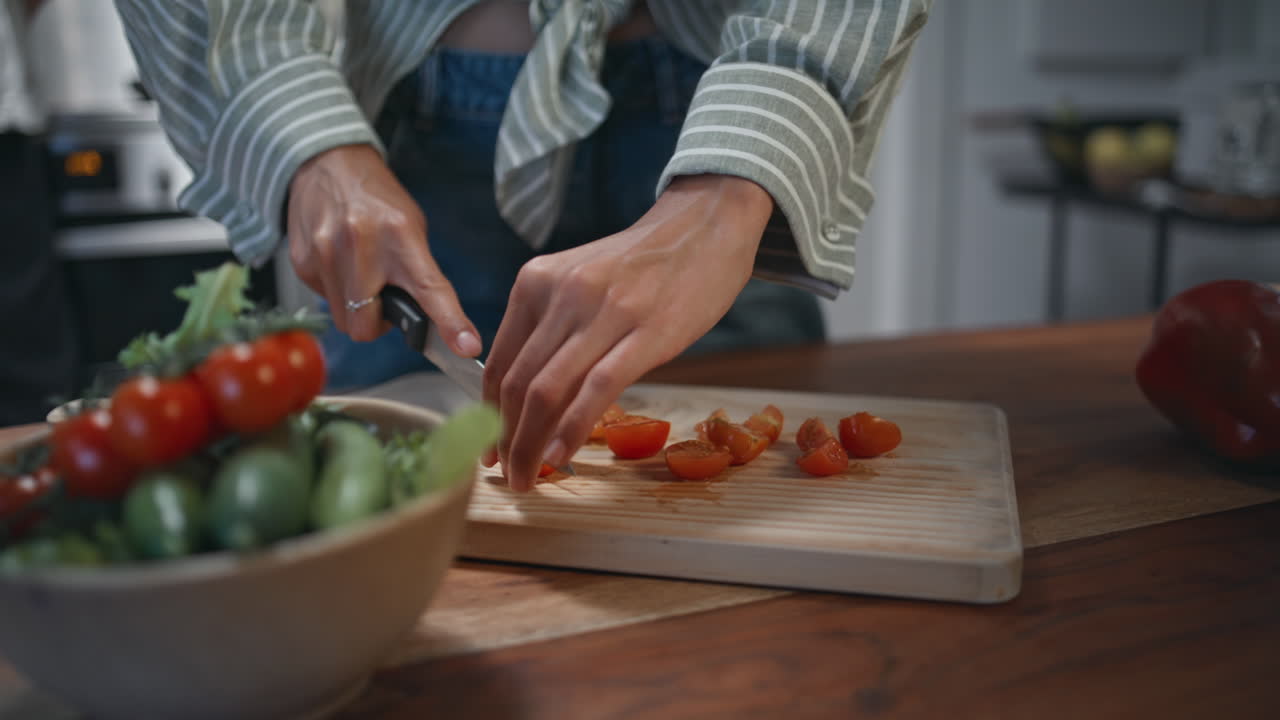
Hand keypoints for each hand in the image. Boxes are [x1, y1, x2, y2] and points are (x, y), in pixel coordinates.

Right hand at [286, 144, 480, 354]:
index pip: (430, 289)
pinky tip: (340, 264)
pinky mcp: (301, 262)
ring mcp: (325, 255)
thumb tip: (432, 324)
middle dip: (378, 323)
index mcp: (400, 235)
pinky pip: (325, 301)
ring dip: (357, 309)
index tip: (467, 347)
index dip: (450, 323)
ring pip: (345, 320)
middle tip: (384, 298)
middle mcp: (360, 246)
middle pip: (367, 326)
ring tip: (361, 275)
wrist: (326, 163)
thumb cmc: (377, 199)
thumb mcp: (410, 226)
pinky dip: (338, 293)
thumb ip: (419, 273)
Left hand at [482, 174, 773, 490]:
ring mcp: (603, 312)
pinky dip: (572, 429)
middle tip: (507, 476)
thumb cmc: (646, 260)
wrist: (706, 223)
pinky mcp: (645, 332)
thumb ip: (552, 325)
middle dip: (505, 440)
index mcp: (536, 282)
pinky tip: (561, 456)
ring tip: (528, 479)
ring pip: (547, 391)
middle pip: (517, 383)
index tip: (490, 448)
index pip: (499, 362)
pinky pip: (596, 389)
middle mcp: (561, 294)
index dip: (488, 415)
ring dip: (530, 445)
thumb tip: (531, 393)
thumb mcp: (581, 280)